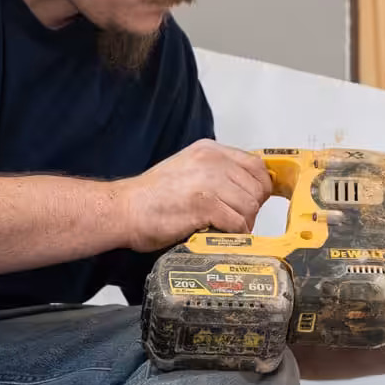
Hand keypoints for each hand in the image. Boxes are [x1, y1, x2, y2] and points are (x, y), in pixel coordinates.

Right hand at [122, 139, 272, 251]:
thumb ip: (216, 173)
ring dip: (243, 223)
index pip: (255, 165)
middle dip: (252, 208)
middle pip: (257, 187)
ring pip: (250, 205)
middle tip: (238, 220)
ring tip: (227, 230)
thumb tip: (245, 190)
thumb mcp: (188, 170)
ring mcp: (209, 182)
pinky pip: (237, 222)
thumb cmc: (152, 196)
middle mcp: (212, 161)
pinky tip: (220, 234)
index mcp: (209, 150)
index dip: (259, 187)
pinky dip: (233, 233)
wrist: (124, 209)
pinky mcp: (205, 205)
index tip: (254, 201)